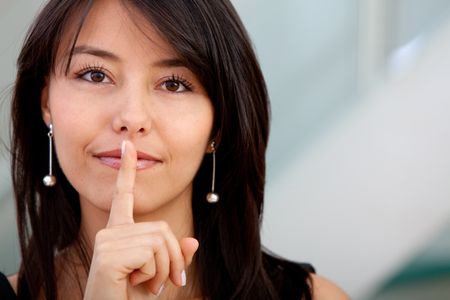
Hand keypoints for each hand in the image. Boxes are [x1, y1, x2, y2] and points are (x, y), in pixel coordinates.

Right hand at [83, 140, 198, 298]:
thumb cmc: (131, 298)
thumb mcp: (160, 275)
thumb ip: (175, 256)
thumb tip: (193, 241)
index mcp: (119, 232)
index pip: (124, 196)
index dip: (127, 170)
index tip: (129, 147)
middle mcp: (110, 232)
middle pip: (162, 228)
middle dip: (173, 258)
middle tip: (164, 282)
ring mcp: (107, 242)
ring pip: (160, 241)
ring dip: (163, 270)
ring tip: (146, 284)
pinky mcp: (108, 255)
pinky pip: (151, 254)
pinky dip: (154, 275)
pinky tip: (135, 284)